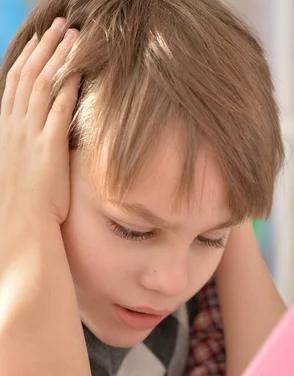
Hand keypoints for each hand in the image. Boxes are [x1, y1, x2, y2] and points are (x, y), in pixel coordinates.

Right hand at [0, 18, 79, 228]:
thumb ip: (24, 146)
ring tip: (72, 36)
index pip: (13, 83)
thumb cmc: (22, 204)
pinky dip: (68, 86)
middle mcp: (13, 126)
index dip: (26, 58)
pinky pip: (58, 108)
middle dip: (43, 47)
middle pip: (27, 76)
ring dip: (57, 58)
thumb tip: (35, 138)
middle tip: (58, 26)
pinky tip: (79, 69)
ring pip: (42, 85)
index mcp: (4, 129)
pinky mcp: (48, 147)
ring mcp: (29, 135)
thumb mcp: (16, 168)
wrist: (22, 225)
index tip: (38, 40)